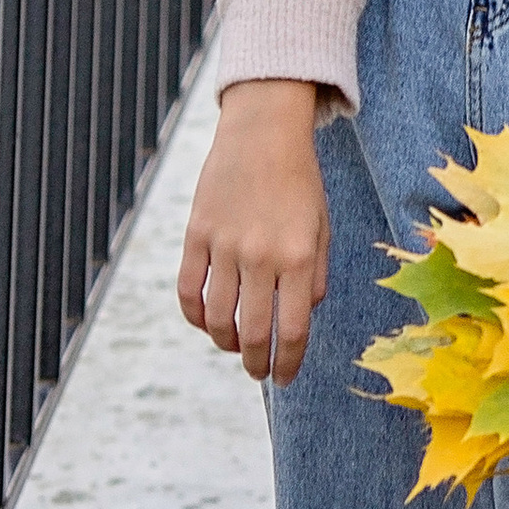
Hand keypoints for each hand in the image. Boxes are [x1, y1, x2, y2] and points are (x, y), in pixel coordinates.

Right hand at [179, 81, 330, 382]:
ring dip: (226, 342)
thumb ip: (316, 277)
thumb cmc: (300, 182)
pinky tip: (207, 322)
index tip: (284, 377)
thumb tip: (300, 318)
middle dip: (256, 363)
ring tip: (235, 345)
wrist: (263, 131)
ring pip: (217, 319)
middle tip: (259, 372)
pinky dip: (195, 316)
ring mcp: (224, 246)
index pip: (291, 331)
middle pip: (253, 333)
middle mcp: (261, 257)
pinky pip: (187, 290)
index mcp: (299, 258)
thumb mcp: (321, 228)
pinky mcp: (196, 234)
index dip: (287, 363)